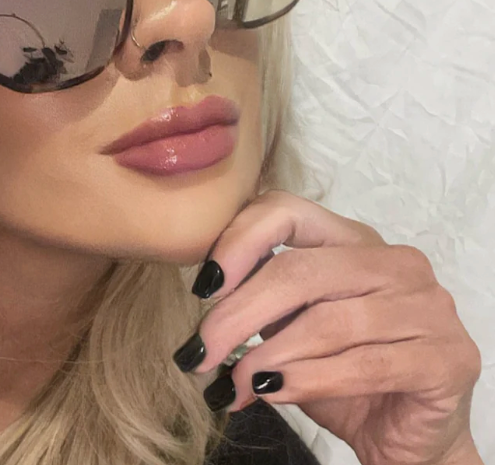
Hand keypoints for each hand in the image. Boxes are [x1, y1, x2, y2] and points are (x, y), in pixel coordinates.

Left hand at [173, 190, 482, 464]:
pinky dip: (309, 380)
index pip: (287, 211)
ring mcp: (429, 305)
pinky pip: (364, 364)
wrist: (405, 438)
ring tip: (237, 382)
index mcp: (353, 239)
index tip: (204, 286)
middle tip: (201, 350)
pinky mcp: (449, 357)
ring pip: (328, 321)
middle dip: (240, 313)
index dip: (239, 241)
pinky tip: (273, 391)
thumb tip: (204, 300)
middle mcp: (396, 261)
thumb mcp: (290, 326)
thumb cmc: (343, 374)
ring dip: (270, 356)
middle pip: (300, 270)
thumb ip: (259, 301)